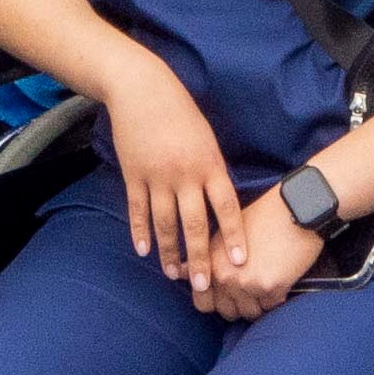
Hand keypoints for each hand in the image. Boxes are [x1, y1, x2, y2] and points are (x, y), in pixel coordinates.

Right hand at [104, 61, 234, 281]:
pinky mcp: (133, 174)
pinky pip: (138, 209)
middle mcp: (185, 174)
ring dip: (169, 251)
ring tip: (173, 273)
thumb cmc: (180, 111)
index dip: (234, 236)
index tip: (239, 261)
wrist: (141, 89)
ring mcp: (157, 176)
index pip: (226, 207)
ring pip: (164, 223)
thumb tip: (221, 203)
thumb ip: (213, 171)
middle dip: (200, 258)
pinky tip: (143, 251)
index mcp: (209, 164)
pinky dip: (140, 232)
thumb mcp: (207, 139)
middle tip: (202, 286)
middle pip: (195, 224)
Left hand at [197, 191, 323, 320]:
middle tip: (250, 290)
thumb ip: (203, 256)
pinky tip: (279, 281)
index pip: (202, 302)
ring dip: (257, 304)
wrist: (296, 208)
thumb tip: (178, 272)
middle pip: (226, 312)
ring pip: (249, 313)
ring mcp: (247, 284)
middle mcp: (224, 276)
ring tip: (265, 285)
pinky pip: (270, 307)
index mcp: (210, 262)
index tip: (226, 295)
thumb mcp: (225, 232)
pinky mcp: (271, 288)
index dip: (215, 302)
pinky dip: (275, 299)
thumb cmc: (262, 217)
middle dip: (237, 306)